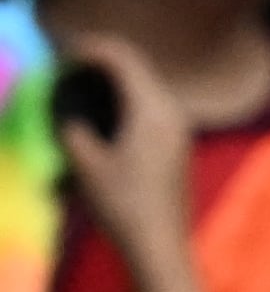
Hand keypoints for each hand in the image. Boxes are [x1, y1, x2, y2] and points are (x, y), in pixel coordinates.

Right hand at [46, 33, 199, 262]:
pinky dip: (128, 96)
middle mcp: (172, 110)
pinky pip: (152, 104)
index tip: (67, 50)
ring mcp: (179, 125)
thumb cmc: (122, 203)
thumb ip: (73, 129)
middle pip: (139, 68)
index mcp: (153, 109)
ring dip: (118, 78)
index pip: (125, 60)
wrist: (159, 242)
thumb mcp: (86, 165)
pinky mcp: (177, 141)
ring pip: (147, 86)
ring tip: (86, 80)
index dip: (94, 48)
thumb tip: (68, 110)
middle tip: (73, 61)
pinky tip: (108, 108)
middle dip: (105, 59)